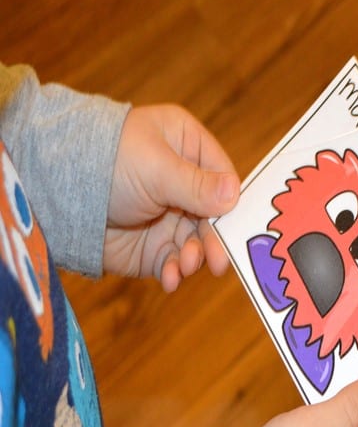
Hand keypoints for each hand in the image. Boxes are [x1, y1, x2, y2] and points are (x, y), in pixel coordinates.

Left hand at [103, 104, 239, 290]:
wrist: (51, 191)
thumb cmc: (106, 160)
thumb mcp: (156, 168)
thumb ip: (197, 185)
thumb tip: (236, 195)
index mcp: (186, 148)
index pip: (222, 176)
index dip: (230, 202)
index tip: (236, 225)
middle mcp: (181, 183)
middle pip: (213, 216)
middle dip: (214, 240)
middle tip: (218, 262)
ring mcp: (166, 216)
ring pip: (196, 242)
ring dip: (195, 257)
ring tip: (185, 265)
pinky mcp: (150, 246)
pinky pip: (172, 262)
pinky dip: (174, 272)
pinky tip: (170, 278)